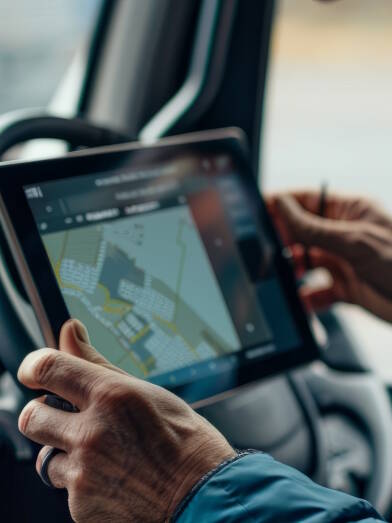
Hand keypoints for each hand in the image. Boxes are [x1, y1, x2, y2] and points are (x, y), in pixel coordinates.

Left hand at [18, 319, 233, 522]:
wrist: (202, 494)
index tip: (35, 371)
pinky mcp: (82, 508)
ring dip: (65, 452)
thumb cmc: (182, 438)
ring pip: (46, 457)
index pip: (46, 368)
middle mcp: (92, 434)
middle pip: (32, 416)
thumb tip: (70, 331)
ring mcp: (85, 474)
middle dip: (45, 413)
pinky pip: (67, 488)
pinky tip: (113, 476)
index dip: (34, 366)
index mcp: (110, 396)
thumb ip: (96, 363)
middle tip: (69, 416)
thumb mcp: (144, 391)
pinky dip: (83, 482)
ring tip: (102, 452)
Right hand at [267, 191, 391, 322]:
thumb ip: (314, 226)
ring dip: (292, 271)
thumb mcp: (354, 241)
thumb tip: (282, 205)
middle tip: (268, 250)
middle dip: (283, 241)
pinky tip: (304, 301)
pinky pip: (317, 291)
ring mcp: (343, 261)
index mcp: (349, 212)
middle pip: (300, 232)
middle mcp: (343, 235)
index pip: (306, 200)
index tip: (257, 209)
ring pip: (305, 262)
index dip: (281, 203)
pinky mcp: (346, 288)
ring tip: (283, 277)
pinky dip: (308, 298)